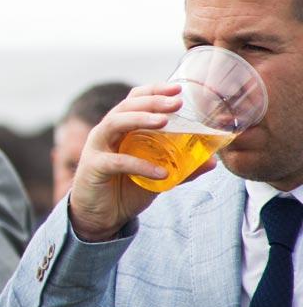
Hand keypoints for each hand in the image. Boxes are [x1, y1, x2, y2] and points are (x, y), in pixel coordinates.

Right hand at [69, 82, 215, 241]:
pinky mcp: (93, 167)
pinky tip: (160, 172)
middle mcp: (106, 132)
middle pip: (126, 106)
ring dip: (140, 119)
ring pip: (115, 123)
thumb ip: (180, 168)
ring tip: (164, 122)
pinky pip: (117, 161)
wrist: (100, 217)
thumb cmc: (125, 190)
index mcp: (121, 128)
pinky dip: (140, 165)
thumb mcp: (157, 177)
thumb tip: (212, 162)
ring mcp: (97, 148)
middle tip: (176, 103)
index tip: (178, 89)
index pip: (135, 99)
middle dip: (152, 101)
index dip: (154, 90)